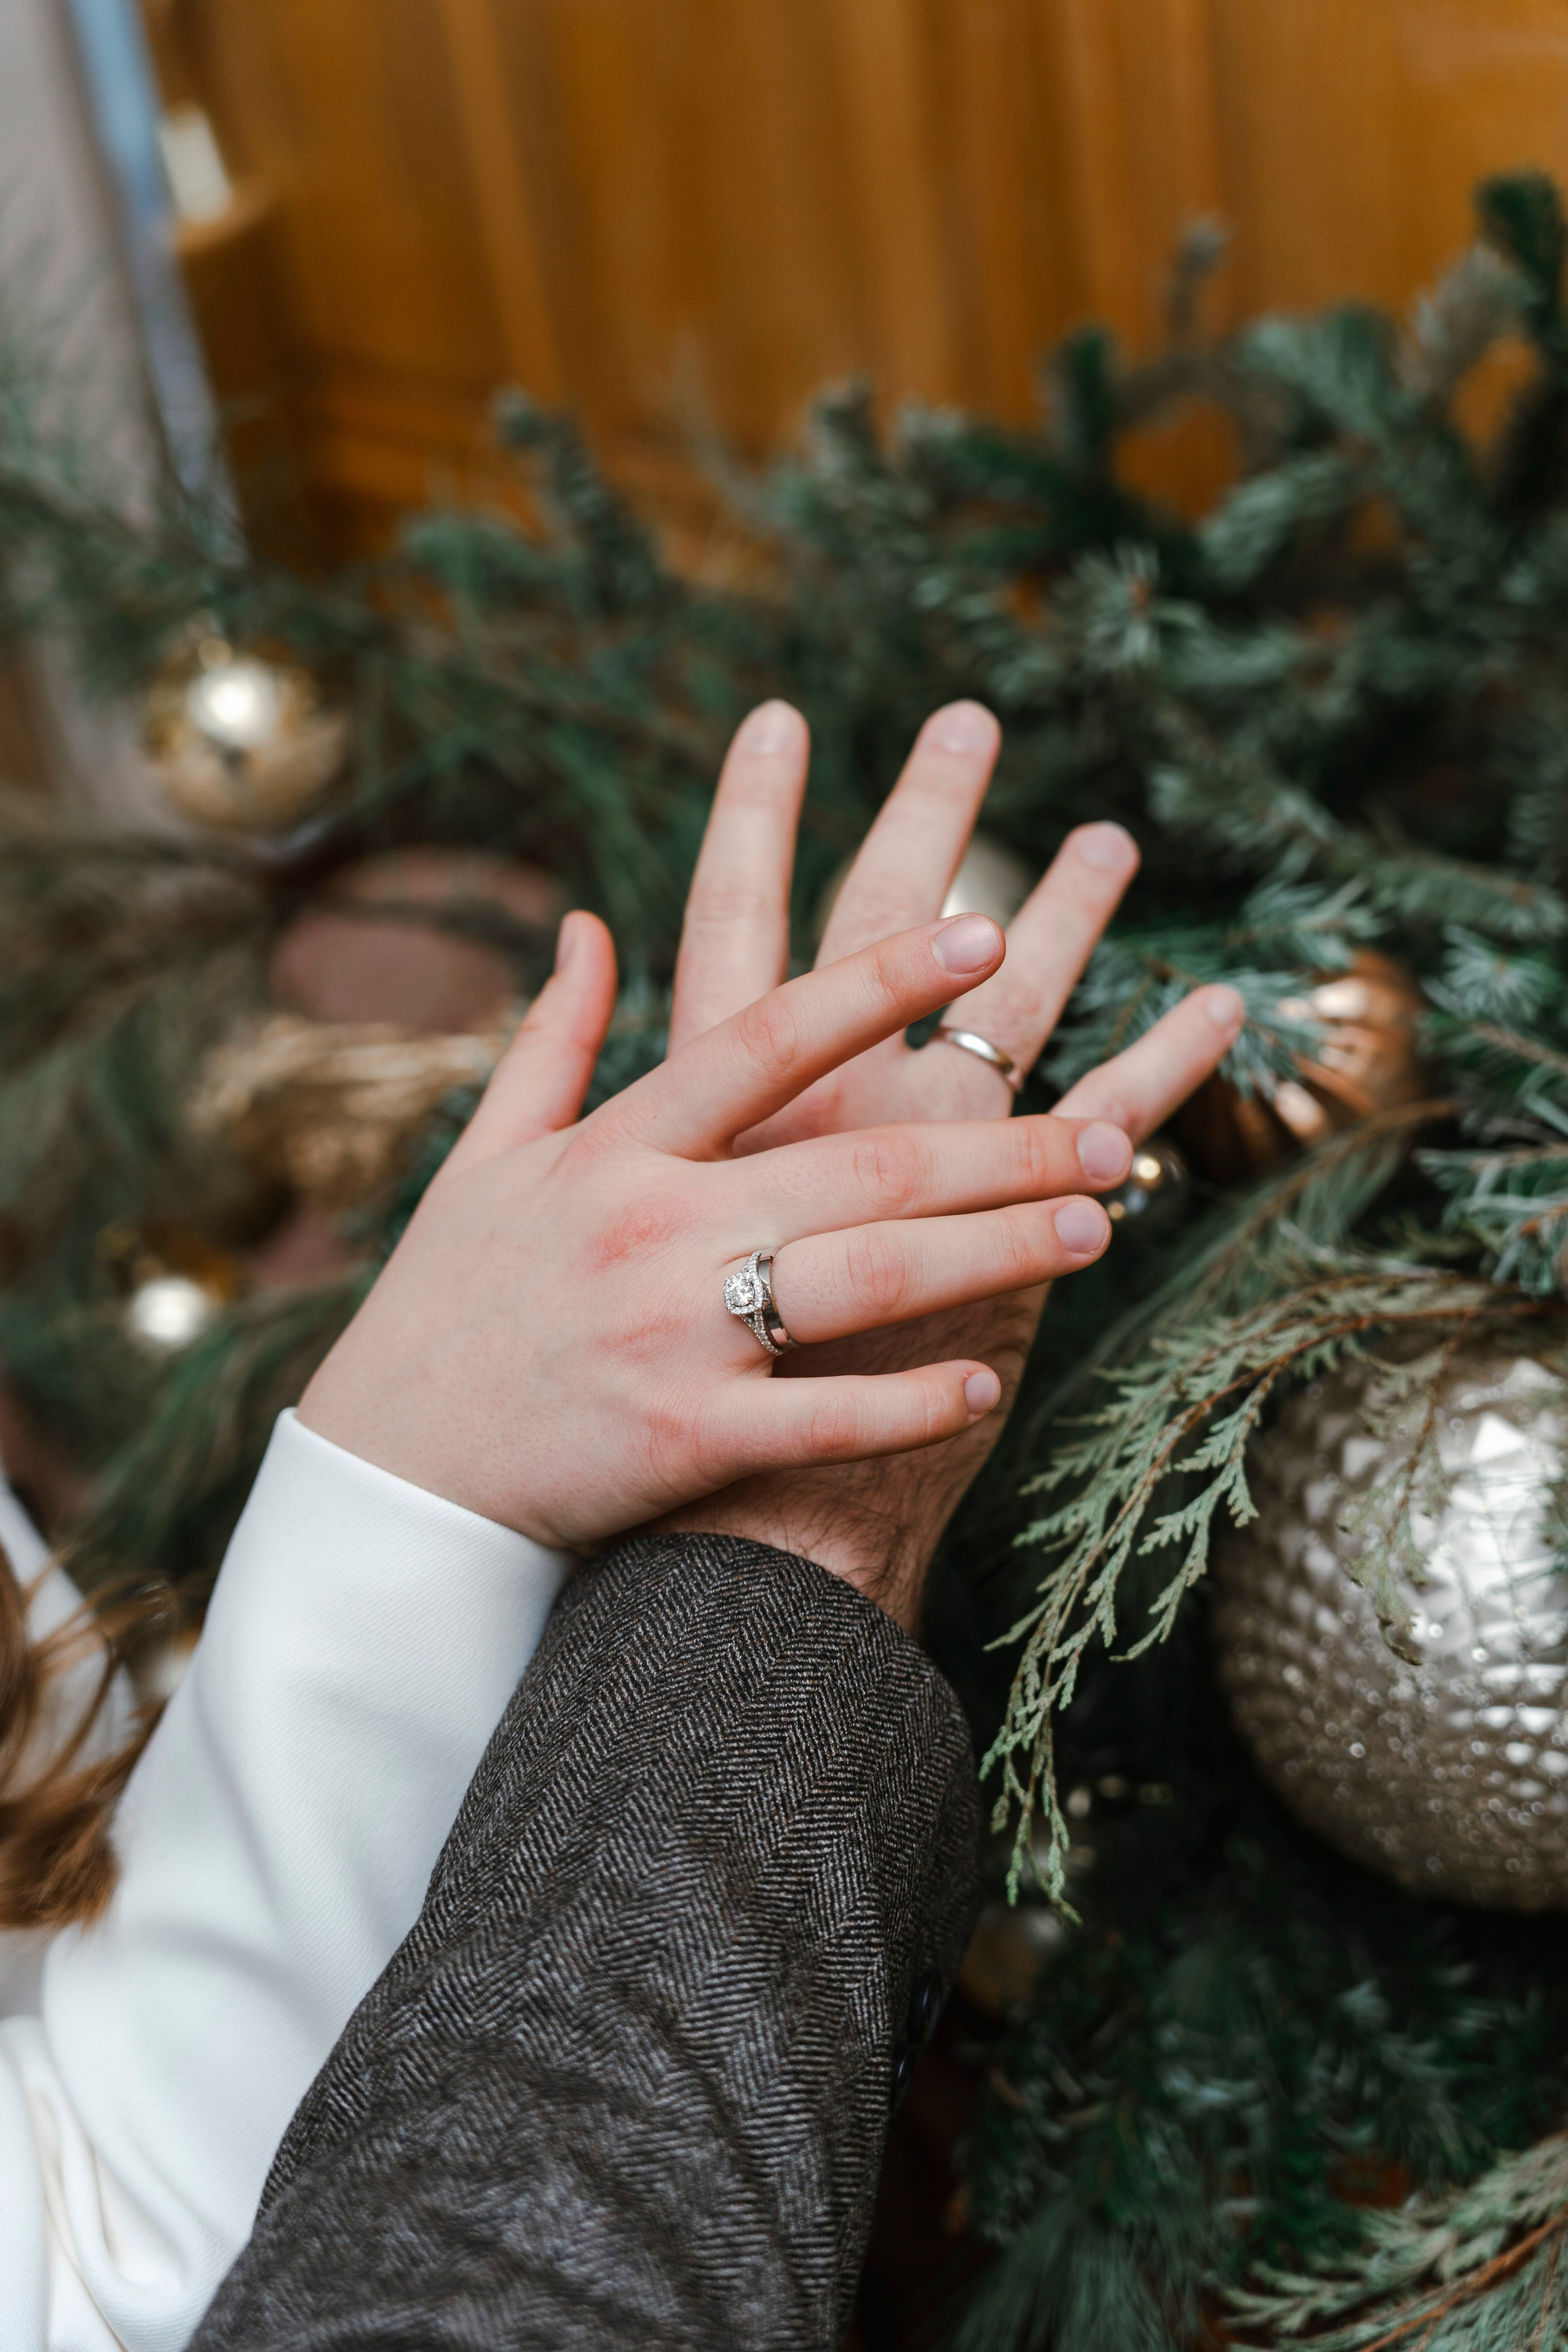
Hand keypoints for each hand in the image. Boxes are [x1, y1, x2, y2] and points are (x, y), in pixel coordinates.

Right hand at [297, 906, 1130, 1547]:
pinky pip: (824, 1420)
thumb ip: (554, 1035)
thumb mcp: (488, 1157)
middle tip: (1108, 1133)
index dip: (879, 979)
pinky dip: (910, 1404)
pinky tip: (991, 1388)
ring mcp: (671, 1334)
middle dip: (1000, 1143)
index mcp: (613, 1146)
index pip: (766, 1037)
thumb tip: (590, 921)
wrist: (393, 1481)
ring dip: (993, 1251)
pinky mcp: (682, 1441)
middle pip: (859, 1161)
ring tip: (1098, 1225)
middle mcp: (651, 1225)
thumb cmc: (447, 1308)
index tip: (984, 930)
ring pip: (865, 1277)